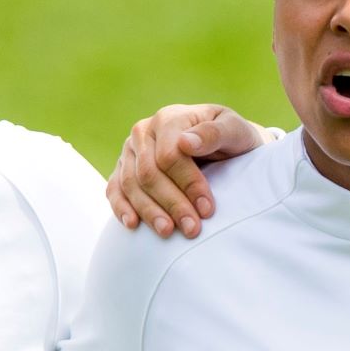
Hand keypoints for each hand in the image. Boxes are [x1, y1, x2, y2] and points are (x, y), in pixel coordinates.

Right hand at [106, 104, 273, 238]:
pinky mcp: (122, 168)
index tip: (207, 209)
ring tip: (168, 232)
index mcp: (169, 118)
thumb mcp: (234, 130)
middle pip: (149, 173)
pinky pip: (115, 189)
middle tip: (192, 229)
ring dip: (149, 211)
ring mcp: (130, 151)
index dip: (188, 183)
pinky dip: (121, 207)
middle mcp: (144, 131)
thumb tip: (186, 143)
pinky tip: (133, 224)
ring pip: (131, 184)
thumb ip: (214, 133)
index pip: (170, 155)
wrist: (224, 147)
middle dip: (171, 204)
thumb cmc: (231, 139)